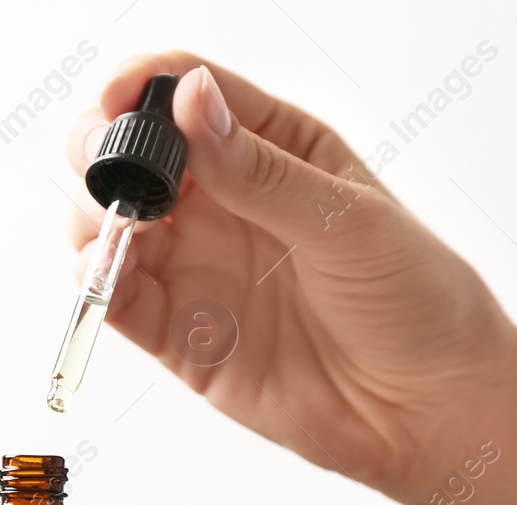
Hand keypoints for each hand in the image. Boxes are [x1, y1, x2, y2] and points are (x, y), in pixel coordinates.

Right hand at [68, 53, 516, 504]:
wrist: (427, 408)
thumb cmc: (414, 301)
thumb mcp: (343, 220)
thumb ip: (257, 170)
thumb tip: (190, 100)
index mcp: (271, 147)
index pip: (188, 93)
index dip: (142, 85)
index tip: (118, 98)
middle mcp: (222, 201)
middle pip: (130, 152)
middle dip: (101, 149)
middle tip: (107, 169)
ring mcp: (196, 266)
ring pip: (109, 223)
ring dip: (90, 217)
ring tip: (112, 232)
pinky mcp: (179, 335)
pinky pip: (117, 301)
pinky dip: (94, 285)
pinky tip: (101, 277)